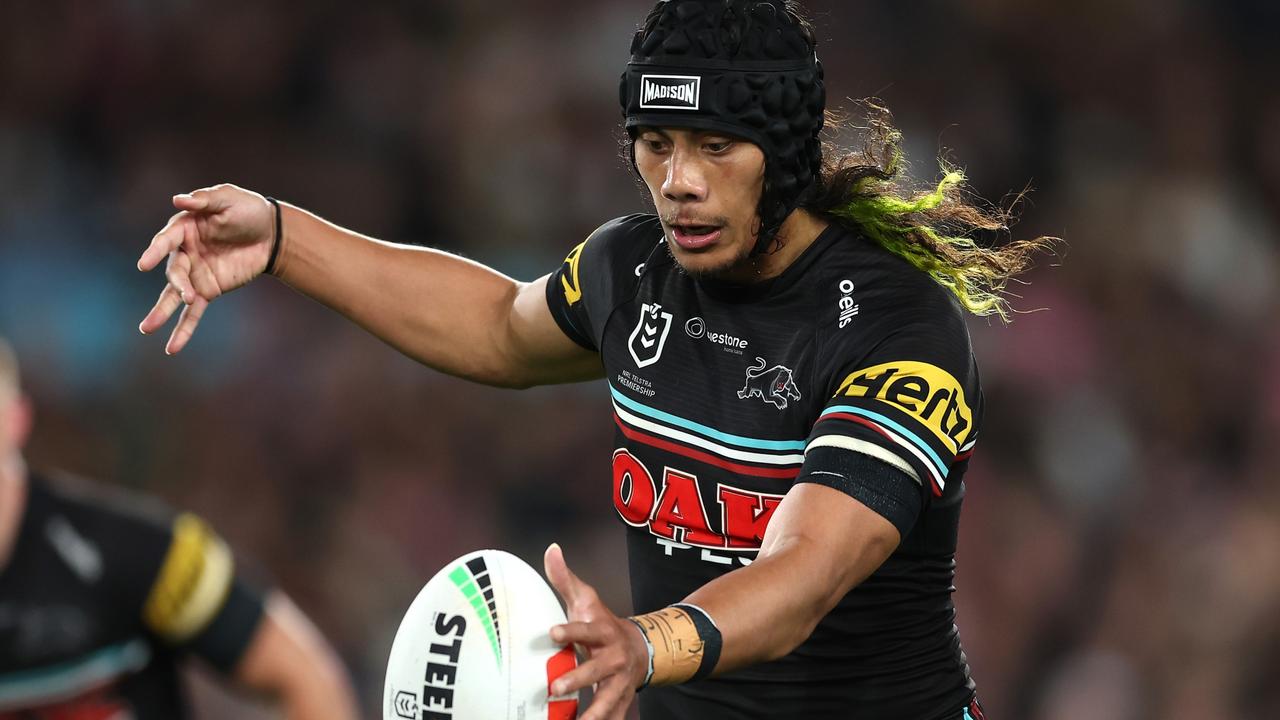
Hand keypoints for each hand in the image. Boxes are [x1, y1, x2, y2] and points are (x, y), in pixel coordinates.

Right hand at [136, 184, 275, 353]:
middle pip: (174, 271)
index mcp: (184, 228)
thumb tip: (177, 199)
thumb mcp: (228, 198)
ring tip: (147, 329)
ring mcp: (196, 274)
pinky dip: (184, 329)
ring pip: (174, 296)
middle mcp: (185, 252)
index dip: (155, 251)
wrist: (272, 232)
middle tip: (184, 294)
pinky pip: (193, 312)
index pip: (166, 240)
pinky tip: (172, 347)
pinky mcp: (209, 290)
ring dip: (162, 312)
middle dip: (177, 283)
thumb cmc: (247, 209)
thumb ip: (204, 200)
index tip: (144, 265)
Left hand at [544, 543, 647, 719]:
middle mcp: (614, 658)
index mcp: (603, 632)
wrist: (640, 648)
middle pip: (597, 669)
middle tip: (554, 688)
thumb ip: (565, 579)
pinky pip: (612, 717)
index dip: (570, 631)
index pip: (586, 630)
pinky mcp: (619, 701)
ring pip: (608, 699)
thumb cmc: (601, 624)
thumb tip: (551, 549)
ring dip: (594, 713)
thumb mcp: (586, 600)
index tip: (551, 633)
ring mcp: (619, 682)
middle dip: (577, 679)